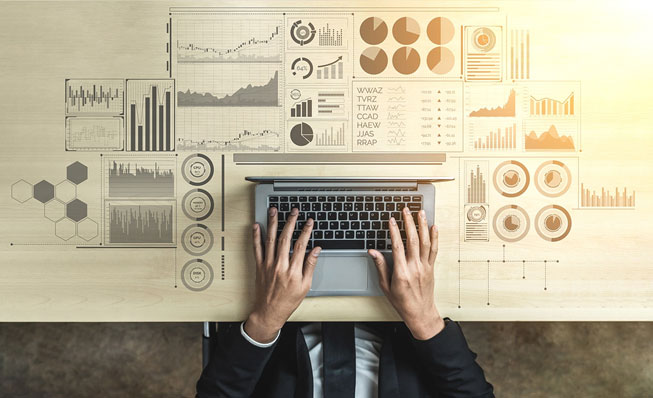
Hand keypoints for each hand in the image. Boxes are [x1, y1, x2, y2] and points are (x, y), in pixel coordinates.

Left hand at [245, 207, 320, 342]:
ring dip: (273, 223)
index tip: (309, 222)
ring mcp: (268, 265)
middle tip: (294, 211)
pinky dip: (256, 236)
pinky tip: (256, 226)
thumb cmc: (288, 301)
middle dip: (290, 222)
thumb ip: (310, 266)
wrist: (269, 312)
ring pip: (270, 239)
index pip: (301, 245)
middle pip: (285, 238)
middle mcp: (279, 266)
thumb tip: (316, 250)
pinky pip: (257, 248)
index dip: (306, 231)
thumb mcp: (305, 286)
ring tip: (275, 211)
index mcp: (293, 271)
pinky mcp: (259, 266)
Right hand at [368, 207, 444, 339]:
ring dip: (423, 225)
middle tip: (405, 210)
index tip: (391, 220)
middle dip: (409, 222)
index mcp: (401, 272)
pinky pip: (434, 250)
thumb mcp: (385, 286)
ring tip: (420, 213)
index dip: (394, 231)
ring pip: (425, 242)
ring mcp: (424, 267)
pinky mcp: (431, 268)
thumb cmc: (402, 302)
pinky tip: (434, 227)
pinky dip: (435, 237)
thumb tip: (373, 252)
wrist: (420, 313)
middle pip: (412, 240)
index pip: (397, 246)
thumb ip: (380, 267)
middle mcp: (414, 268)